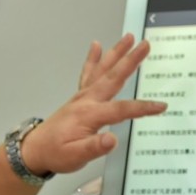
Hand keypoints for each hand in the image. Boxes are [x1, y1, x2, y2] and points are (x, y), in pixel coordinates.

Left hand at [21, 34, 165, 175]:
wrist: (35, 150)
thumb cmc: (55, 153)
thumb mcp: (75, 157)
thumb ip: (94, 147)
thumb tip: (112, 139)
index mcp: (89, 115)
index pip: (121, 110)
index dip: (142, 108)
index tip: (160, 106)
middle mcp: (86, 101)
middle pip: (113, 77)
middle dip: (130, 60)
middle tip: (144, 46)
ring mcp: (82, 96)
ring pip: (103, 70)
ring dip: (116, 53)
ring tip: (128, 38)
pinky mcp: (80, 97)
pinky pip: (88, 73)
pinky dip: (93, 59)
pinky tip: (97, 46)